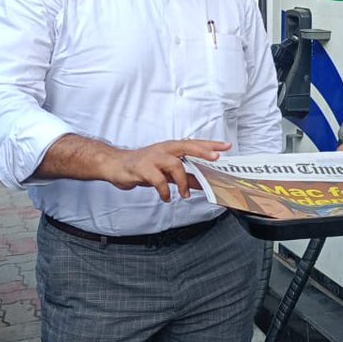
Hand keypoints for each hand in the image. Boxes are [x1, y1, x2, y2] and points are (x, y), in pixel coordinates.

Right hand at [101, 138, 230, 202]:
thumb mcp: (166, 172)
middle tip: (216, 158)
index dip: (210, 145)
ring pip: (174, 164)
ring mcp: (153, 157)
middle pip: (187, 146)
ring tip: (184, 194)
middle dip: (203, 151)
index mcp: (171, 148)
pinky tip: (167, 197)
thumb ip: (184, 176)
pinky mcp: (142, 168)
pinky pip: (158, 180)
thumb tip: (203, 183)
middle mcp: (164, 149)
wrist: (116, 165)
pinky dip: (165, 191)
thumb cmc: (143, 167)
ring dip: (182, 182)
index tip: (226, 146)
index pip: (194, 144)